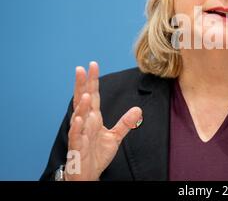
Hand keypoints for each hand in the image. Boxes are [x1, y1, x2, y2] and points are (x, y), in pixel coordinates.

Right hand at [65, 62, 141, 180]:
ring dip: (81, 106)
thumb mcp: (115, 136)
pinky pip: (76, 136)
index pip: (93, 95)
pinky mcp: (77, 147)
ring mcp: (80, 134)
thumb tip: (138, 109)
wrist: (88, 174)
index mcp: (93, 118)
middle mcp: (85, 123)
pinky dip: (77, 128)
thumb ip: (126, 123)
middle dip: (81, 85)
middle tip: (81, 69)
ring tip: (86, 94)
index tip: (93, 65)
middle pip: (82, 100)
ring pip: (78, 117)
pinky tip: (79, 119)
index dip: (93, 80)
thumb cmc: (96, 154)